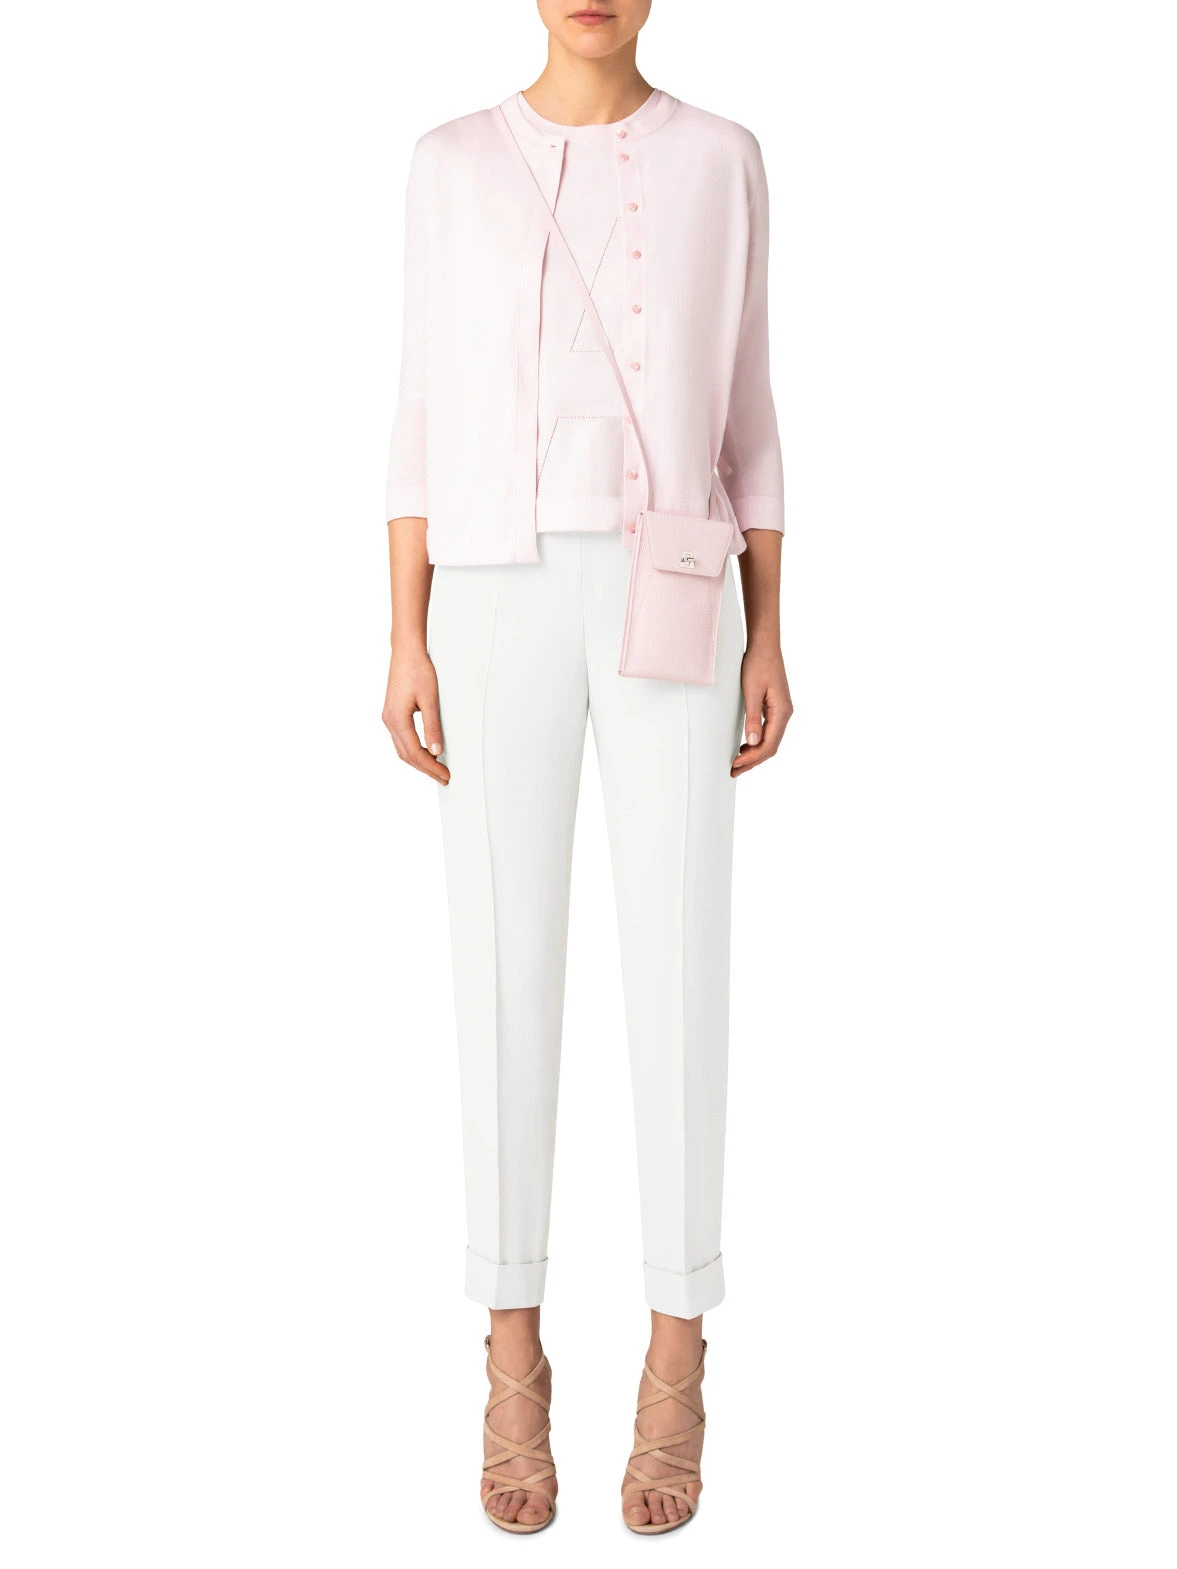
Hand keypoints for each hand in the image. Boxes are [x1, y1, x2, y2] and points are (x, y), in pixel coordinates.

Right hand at [382, 643, 449, 783]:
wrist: (406, 651)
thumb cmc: (418, 669)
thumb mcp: (430, 699)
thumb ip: (433, 726)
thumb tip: (437, 750)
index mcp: (397, 719)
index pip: (415, 753)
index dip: (431, 767)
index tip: (445, 774)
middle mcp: (389, 721)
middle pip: (407, 755)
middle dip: (426, 768)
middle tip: (443, 777)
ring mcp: (389, 717)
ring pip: (402, 749)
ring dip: (419, 761)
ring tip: (436, 768)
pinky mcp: (392, 713)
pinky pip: (401, 739)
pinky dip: (413, 749)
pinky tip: (426, 751)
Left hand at [731, 643, 792, 776]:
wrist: (765, 645)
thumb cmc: (758, 664)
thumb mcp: (751, 691)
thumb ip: (752, 718)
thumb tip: (752, 742)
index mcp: (781, 712)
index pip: (769, 744)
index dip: (752, 758)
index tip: (735, 764)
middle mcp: (784, 714)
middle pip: (771, 746)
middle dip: (752, 761)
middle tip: (733, 771)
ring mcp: (781, 711)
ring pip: (770, 740)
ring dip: (754, 754)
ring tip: (737, 763)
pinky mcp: (774, 707)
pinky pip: (768, 731)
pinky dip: (757, 742)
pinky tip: (745, 746)